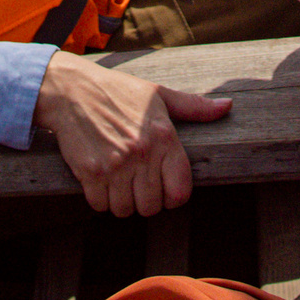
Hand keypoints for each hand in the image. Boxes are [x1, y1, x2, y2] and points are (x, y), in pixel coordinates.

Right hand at [33, 52, 230, 217]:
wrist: (71, 90)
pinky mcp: (90, 172)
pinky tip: (101, 180)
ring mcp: (115, 164)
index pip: (180, 191)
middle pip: (152, 206)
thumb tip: (227, 107)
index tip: (165, 190)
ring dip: (122, 201)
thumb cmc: (118, 92)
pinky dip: (100, 199)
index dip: (174, 197)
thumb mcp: (158, 94)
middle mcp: (142, 153)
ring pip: (125, 210)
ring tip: (119, 181)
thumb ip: (194, 106)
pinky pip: (100, 205)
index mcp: (164, 136)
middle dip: (145, 200)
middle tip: (137, 184)